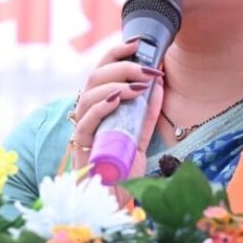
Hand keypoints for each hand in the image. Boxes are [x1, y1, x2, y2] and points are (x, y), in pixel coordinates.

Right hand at [70, 40, 164, 205]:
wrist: (113, 198)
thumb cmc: (123, 165)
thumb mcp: (140, 133)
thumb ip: (148, 110)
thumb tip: (159, 83)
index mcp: (98, 105)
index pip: (101, 70)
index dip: (115, 54)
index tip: (137, 44)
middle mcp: (87, 112)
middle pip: (95, 77)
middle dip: (122, 67)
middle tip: (147, 69)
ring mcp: (83, 128)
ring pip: (90, 95)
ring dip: (115, 85)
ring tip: (138, 86)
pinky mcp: (83, 146)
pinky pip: (88, 121)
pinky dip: (102, 107)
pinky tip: (118, 98)